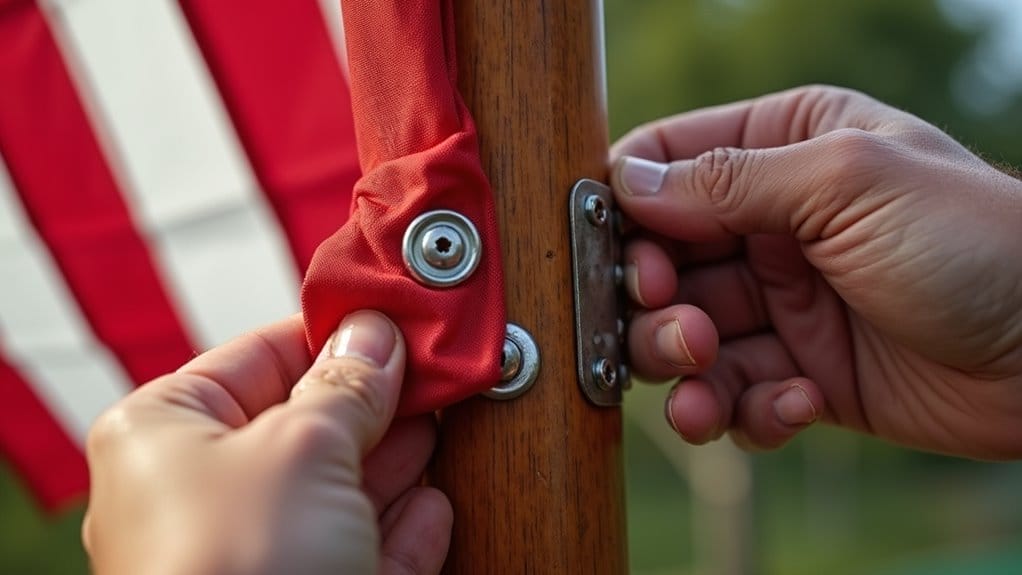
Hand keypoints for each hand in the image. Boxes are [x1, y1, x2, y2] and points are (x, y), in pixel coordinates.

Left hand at [82, 311, 451, 573]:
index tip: (393, 319)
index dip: (333, 334)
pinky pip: (359, 553)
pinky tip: (432, 506)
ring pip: (337, 491)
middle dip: (374, 400)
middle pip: (304, 423)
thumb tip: (376, 336)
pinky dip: (399, 528)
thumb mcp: (303, 445)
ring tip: (443, 422)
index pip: (260, 355)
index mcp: (166, 434)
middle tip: (431, 369)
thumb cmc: (233, 572)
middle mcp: (202, 494)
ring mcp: (254, 554)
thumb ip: (348, 384)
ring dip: (394, 460)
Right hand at [611, 85, 1021, 458]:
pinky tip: (800, 408)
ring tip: (711, 388)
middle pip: (659, 262)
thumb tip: (627, 181)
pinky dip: (749, 413)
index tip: (616, 258)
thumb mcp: (849, 181)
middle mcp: (774, 225)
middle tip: (681, 334)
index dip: (626, 212)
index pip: (665, 165)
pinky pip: (738, 396)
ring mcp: (787, 303)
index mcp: (784, 149)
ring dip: (688, 371)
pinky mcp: (803, 374)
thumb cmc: (976, 241)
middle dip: (655, 308)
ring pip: (685, 339)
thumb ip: (731, 179)